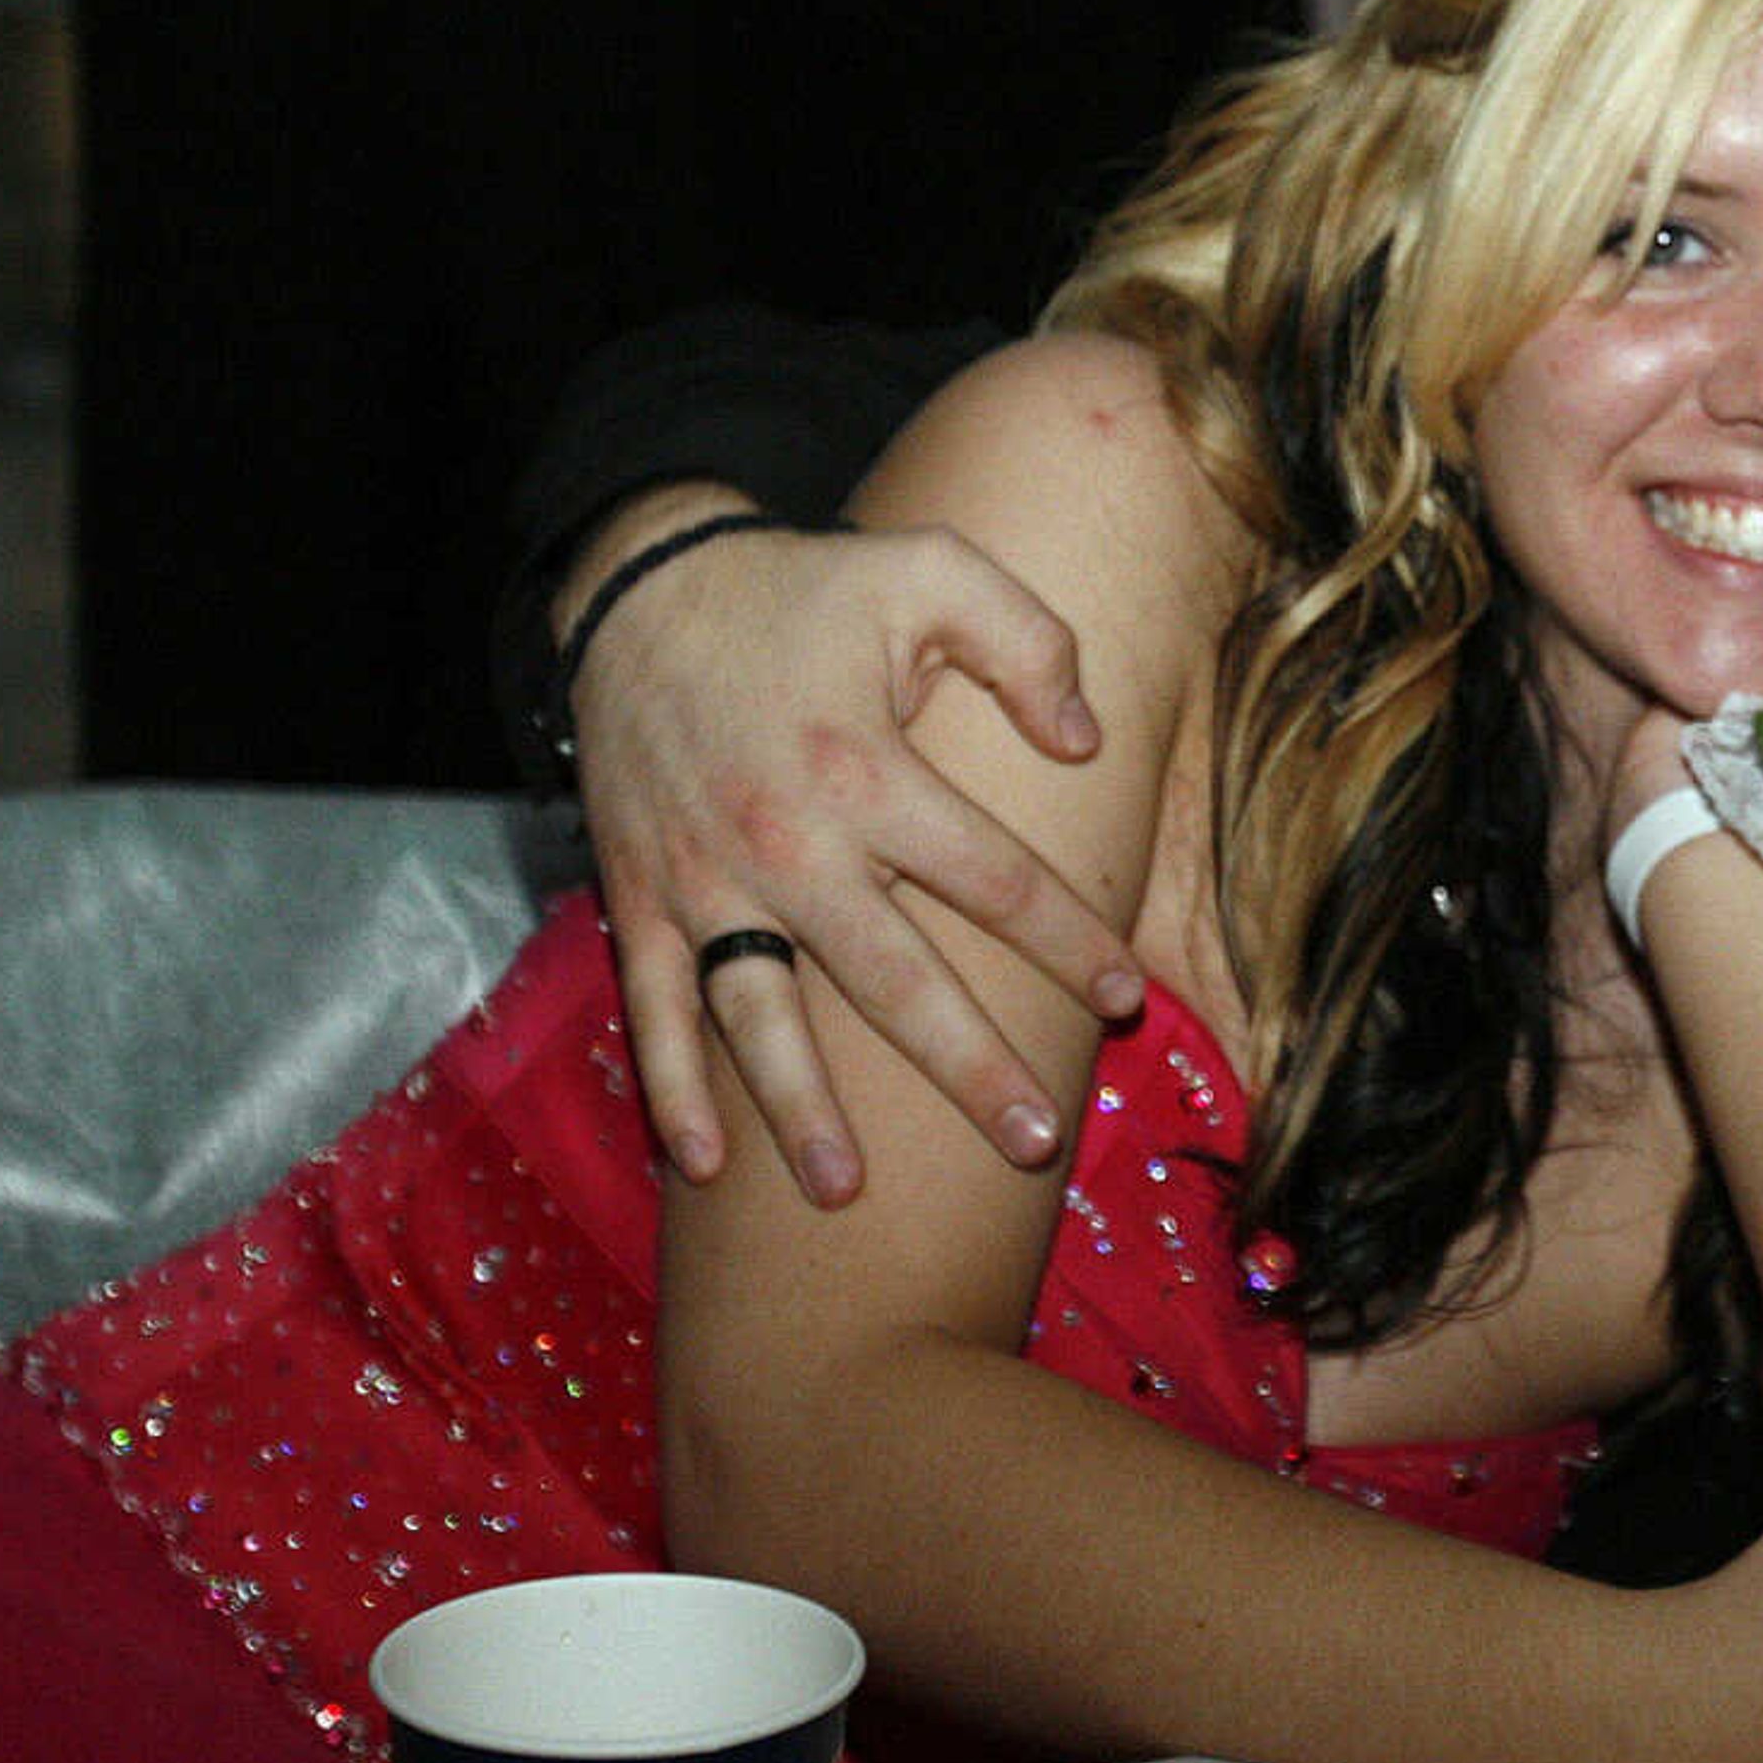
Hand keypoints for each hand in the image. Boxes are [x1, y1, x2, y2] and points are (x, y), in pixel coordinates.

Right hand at [560, 488, 1143, 1202]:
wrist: (636, 586)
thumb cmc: (801, 587)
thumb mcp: (928, 569)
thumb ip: (1026, 641)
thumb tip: (1083, 740)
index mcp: (868, 770)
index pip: (993, 879)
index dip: (1067, 941)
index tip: (1125, 997)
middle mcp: (788, 842)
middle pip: (893, 981)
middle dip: (968, 1070)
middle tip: (1036, 1144)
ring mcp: (707, 880)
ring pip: (764, 1018)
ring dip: (804, 1110)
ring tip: (852, 1192)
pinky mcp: (643, 895)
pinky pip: (654, 1007)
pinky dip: (670, 1085)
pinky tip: (704, 1164)